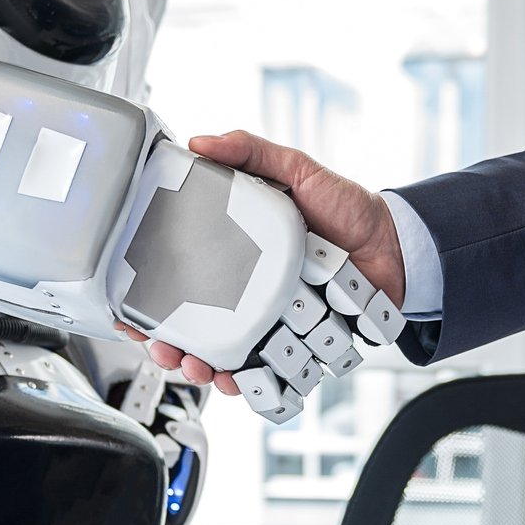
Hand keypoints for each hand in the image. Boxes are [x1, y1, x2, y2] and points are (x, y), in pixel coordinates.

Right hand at [117, 130, 405, 395]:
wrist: (398, 247)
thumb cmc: (348, 209)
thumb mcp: (295, 169)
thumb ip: (252, 152)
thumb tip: (202, 142)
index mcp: (237, 253)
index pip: (180, 276)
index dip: (149, 293)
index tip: (126, 304)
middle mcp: (248, 292)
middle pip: (192, 324)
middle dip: (166, 341)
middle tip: (157, 344)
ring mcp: (271, 321)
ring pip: (223, 353)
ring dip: (199, 365)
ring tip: (192, 364)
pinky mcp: (298, 345)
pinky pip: (266, 371)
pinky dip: (246, 382)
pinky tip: (230, 379)